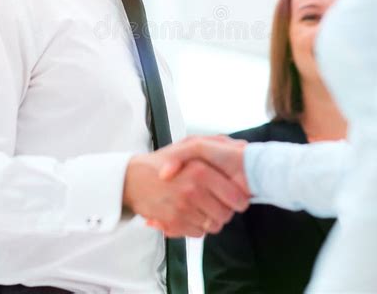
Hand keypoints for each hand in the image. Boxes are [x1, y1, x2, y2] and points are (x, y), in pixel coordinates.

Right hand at [123, 143, 249, 237]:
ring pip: (213, 225)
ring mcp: (182, 208)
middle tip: (217, 202)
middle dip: (224, 210)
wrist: (133, 179)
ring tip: (202, 206)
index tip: (235, 196)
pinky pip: (198, 233)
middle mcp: (192, 190)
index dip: (238, 199)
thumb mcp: (189, 145)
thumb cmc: (162, 162)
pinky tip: (189, 213)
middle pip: (226, 214)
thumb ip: (217, 143)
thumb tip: (243, 146)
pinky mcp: (174, 223)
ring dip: (210, 219)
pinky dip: (196, 226)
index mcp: (200, 170)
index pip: (236, 197)